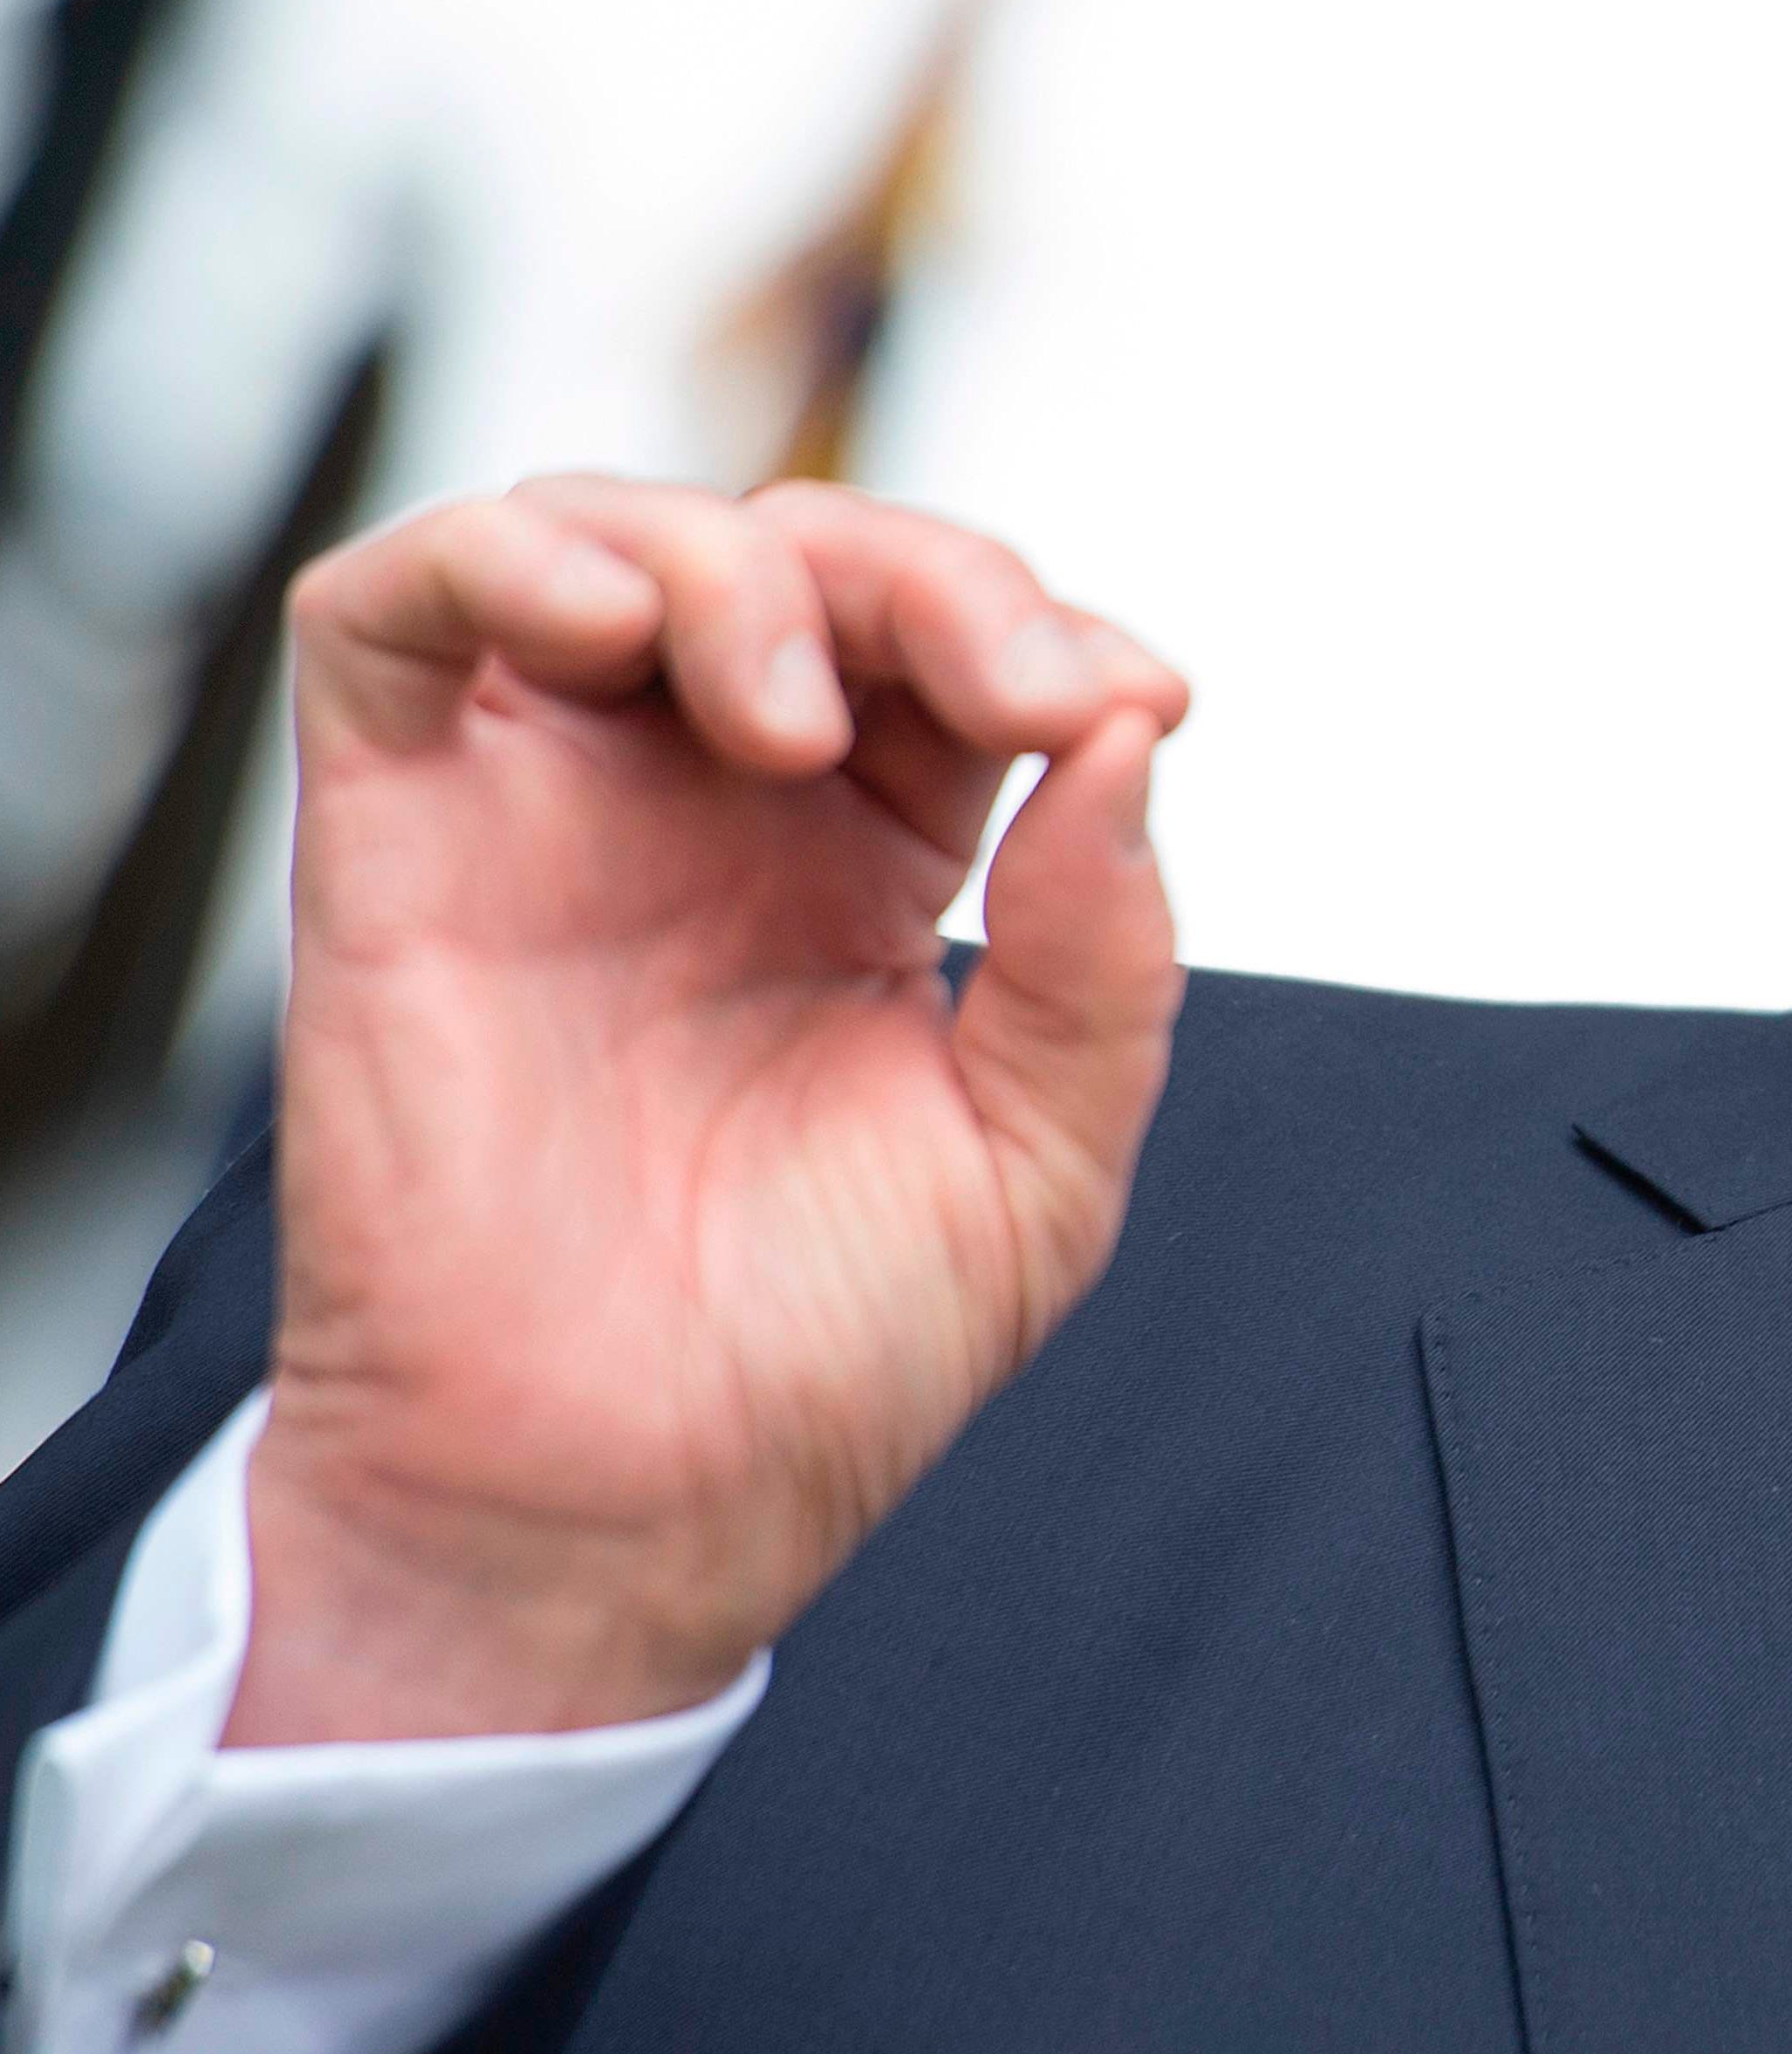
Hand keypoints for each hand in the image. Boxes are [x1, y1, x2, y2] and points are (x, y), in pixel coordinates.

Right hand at [231, 475, 1189, 1745]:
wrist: (620, 1519)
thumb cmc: (817, 1365)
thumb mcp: (1044, 1158)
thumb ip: (1107, 953)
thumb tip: (1130, 744)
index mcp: (872, 859)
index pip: (960, 648)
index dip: (1048, 631)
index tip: (1126, 704)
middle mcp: (714, 807)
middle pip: (816, 556)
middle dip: (936, 576)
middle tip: (1015, 687)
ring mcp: (556, 806)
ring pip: (621, 534)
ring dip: (740, 564)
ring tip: (800, 713)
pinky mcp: (402, 829)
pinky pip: (398, 609)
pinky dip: (505, 556)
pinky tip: (613, 623)